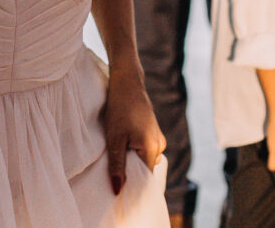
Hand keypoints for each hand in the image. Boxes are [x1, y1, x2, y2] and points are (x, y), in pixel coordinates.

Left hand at [104, 65, 165, 194]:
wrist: (127, 82)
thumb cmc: (119, 108)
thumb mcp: (114, 138)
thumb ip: (117, 165)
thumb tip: (118, 191)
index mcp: (152, 149)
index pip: (146, 180)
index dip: (133, 187)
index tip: (120, 191)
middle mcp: (159, 145)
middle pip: (146, 170)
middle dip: (132, 174)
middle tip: (115, 173)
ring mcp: (158, 138)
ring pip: (145, 160)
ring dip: (133, 161)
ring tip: (118, 156)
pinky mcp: (154, 132)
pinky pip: (146, 150)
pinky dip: (136, 152)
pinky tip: (124, 145)